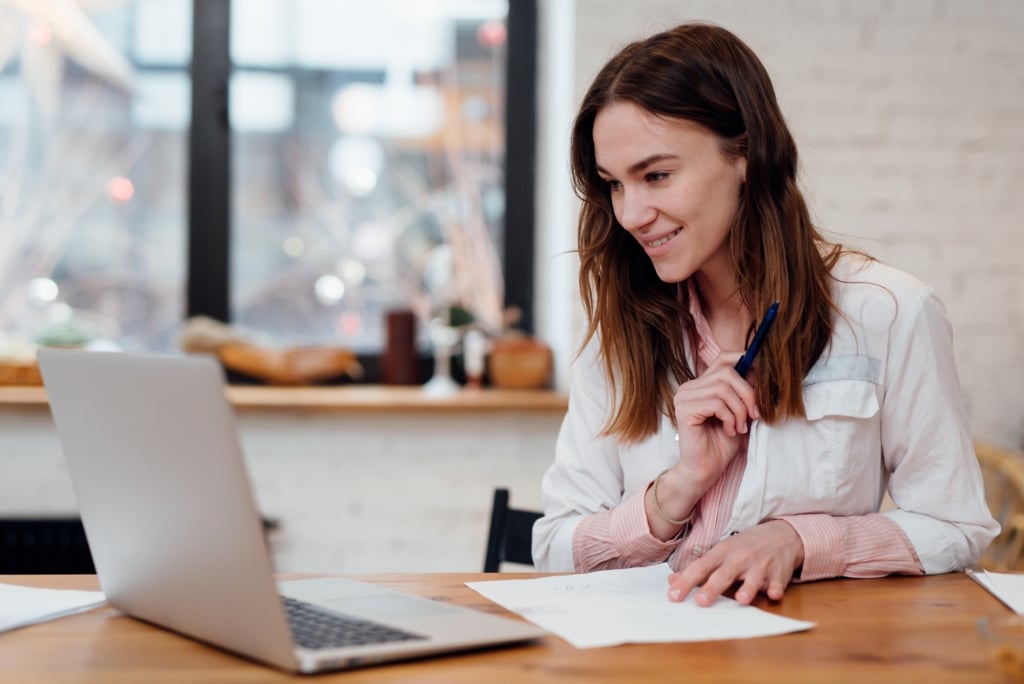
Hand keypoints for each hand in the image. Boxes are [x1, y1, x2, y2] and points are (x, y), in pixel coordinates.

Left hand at [666, 520, 803, 605]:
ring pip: (753, 579)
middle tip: (700, 602)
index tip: (674, 596)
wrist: (780, 534)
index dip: (686, 581)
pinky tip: (774, 595)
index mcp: (722, 552)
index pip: (700, 568)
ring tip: (742, 600)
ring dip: (748, 589)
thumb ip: (698, 568)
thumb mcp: (721, 552)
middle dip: (712, 588)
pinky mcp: (779, 574)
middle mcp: (740, 558)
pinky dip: (776, 589)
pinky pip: (777, 583)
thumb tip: (672, 582)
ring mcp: (760, 566)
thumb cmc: (745, 546)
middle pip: (723, 574)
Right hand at [672, 352, 758, 487]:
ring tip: (740, 427)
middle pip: (726, 372)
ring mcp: (684, 398)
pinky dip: (730, 418)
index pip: (723, 359)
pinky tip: (730, 431)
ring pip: (723, 389)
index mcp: (700, 385)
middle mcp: (688, 388)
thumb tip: (759, 370)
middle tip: (755, 414)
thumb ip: (744, 392)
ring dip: (739, 410)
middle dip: (748, 393)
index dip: (744, 361)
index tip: (762, 378)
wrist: (706, 470)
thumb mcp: (739, 412)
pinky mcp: (684, 411)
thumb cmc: (721, 443)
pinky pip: (716, 404)